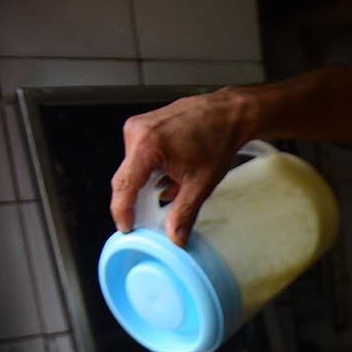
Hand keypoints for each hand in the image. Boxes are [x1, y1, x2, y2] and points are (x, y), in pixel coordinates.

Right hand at [109, 87, 251, 245]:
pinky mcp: (143, 125)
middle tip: (151, 218)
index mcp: (146, 144)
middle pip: (127, 177)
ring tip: (174, 188)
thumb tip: (174, 237)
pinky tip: (172, 176)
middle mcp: (137, 132)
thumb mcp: (201, 184)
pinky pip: (140, 156)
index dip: (123, 211)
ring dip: (149, 184)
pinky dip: (153, 171)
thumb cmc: (218, 140)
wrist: (229, 114)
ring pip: (135, 168)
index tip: (127, 228)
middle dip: (138, 200)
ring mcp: (138, 126)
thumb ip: (183, 213)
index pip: (124, 185)